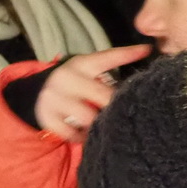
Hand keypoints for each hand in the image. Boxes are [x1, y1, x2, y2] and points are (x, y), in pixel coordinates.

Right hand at [33, 45, 151, 142]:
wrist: (40, 95)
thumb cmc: (75, 84)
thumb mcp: (88, 72)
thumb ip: (109, 72)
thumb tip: (142, 75)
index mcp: (81, 64)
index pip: (106, 57)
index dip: (127, 54)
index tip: (146, 50)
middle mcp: (67, 78)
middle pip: (102, 94)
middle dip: (116, 105)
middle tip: (128, 114)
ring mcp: (55, 97)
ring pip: (87, 116)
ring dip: (100, 124)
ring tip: (109, 128)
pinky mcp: (48, 116)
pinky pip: (71, 132)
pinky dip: (83, 137)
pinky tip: (88, 136)